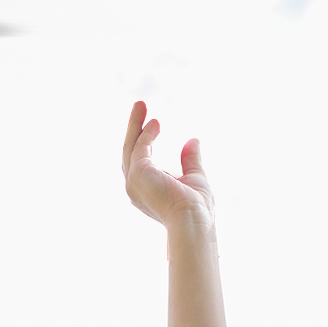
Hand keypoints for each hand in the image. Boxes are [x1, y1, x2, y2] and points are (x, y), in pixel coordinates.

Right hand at [122, 102, 213, 228]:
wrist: (193, 221)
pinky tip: (156, 123)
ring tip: (141, 104)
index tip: (153, 123)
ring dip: (136, 125)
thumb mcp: (195, 176)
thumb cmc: (196, 208)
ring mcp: (133, 182)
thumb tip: (193, 140)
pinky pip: (140, 148)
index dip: (145, 140)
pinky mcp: (138, 174)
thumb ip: (191, 159)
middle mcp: (135, 188)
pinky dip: (147, 134)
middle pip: (130, 150)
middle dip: (135, 127)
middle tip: (140, 105)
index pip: (140, 160)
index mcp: (146, 190)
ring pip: (131, 146)